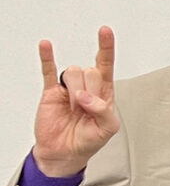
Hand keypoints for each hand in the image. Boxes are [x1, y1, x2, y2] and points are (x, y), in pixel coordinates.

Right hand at [33, 27, 118, 177]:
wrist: (63, 154)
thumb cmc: (88, 140)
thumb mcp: (108, 129)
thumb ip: (104, 111)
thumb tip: (86, 97)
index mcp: (104, 91)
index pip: (106, 63)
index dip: (106, 47)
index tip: (105, 32)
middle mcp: (87, 85)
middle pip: (90, 70)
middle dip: (88, 90)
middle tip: (83, 109)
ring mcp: (69, 87)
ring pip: (73, 71)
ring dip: (73, 91)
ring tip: (72, 108)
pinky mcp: (51, 93)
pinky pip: (49, 71)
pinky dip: (47, 57)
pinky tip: (46, 45)